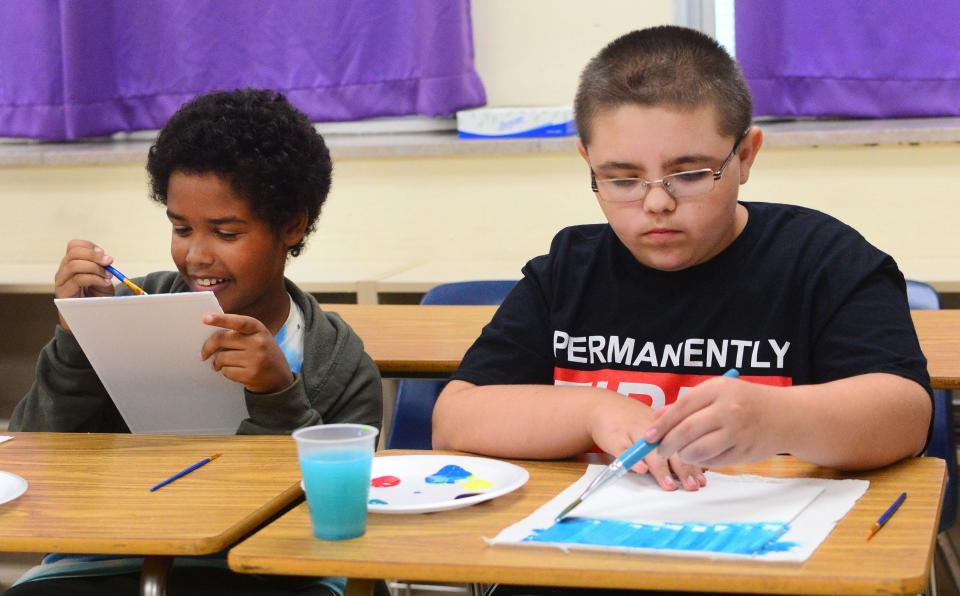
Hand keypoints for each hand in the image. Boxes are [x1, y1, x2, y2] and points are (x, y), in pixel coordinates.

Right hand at [54, 240, 115, 329]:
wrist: (89, 319)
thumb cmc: (95, 299)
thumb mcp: (102, 280)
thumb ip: (102, 269)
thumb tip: (107, 259)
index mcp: (71, 264)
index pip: (74, 246)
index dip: (90, 246)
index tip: (104, 254)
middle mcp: (63, 271)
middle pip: (73, 253)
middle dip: (94, 255)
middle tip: (109, 261)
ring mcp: (61, 282)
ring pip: (74, 265)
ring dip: (95, 267)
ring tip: (108, 275)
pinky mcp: (63, 293)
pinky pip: (77, 279)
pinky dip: (94, 278)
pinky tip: (104, 283)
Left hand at [200, 313, 294, 393]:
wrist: (279, 378)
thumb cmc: (263, 354)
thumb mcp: (258, 338)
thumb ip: (240, 334)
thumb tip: (211, 338)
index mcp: (259, 329)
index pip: (238, 321)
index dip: (221, 319)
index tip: (205, 318)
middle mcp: (258, 342)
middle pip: (222, 339)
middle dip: (207, 347)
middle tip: (203, 354)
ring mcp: (255, 359)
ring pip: (221, 358)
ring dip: (217, 363)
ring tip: (220, 365)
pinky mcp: (251, 374)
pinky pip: (226, 371)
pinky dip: (225, 372)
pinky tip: (234, 371)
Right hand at [587, 394, 705, 490]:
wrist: (603, 406)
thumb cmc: (635, 422)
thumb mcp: (655, 429)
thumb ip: (674, 448)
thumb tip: (698, 473)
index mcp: (664, 427)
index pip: (683, 445)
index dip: (693, 463)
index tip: (701, 480)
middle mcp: (651, 430)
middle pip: (669, 450)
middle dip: (682, 469)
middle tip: (691, 486)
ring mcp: (632, 433)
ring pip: (648, 451)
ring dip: (660, 468)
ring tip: (669, 484)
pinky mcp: (613, 438)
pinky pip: (623, 450)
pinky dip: (632, 460)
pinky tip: (641, 470)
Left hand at [644, 375, 778, 466]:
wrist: (786, 416)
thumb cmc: (746, 401)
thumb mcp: (718, 392)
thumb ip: (687, 404)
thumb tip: (656, 419)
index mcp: (718, 389)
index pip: (681, 409)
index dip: (661, 425)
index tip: (647, 436)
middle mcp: (728, 410)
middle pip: (685, 432)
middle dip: (666, 444)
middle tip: (659, 450)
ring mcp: (737, 433)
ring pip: (696, 451)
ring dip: (683, 455)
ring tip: (682, 451)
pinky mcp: (743, 453)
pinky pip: (712, 461)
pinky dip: (702, 461)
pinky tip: (703, 454)